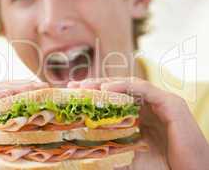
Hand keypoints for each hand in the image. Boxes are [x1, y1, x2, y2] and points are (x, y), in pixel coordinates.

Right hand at [0, 81, 48, 169]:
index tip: (46, 94)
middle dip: (23, 87)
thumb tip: (37, 150)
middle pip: (3, 90)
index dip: (28, 95)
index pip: (10, 100)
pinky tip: (7, 92)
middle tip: (42, 86)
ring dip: (11, 86)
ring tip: (29, 87)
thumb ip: (12, 148)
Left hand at [68, 77, 208, 169]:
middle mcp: (150, 104)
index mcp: (141, 114)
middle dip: (96, 86)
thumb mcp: (131, 156)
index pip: (115, 98)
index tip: (74, 94)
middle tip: (74, 86)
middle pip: (119, 89)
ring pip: (129, 85)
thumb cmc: (164, 167)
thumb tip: (90, 155)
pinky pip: (143, 89)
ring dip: (106, 83)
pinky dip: (123, 86)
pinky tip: (105, 89)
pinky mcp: (170, 102)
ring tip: (85, 86)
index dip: (95, 95)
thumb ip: (114, 151)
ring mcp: (161, 101)